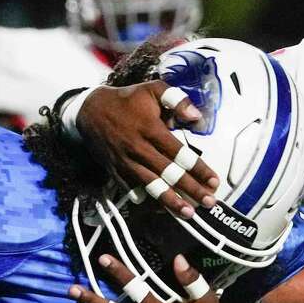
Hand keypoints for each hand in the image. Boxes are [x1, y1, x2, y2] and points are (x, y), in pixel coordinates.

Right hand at [76, 82, 219, 217]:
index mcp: (150, 129)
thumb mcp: (152, 89)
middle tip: (209, 202)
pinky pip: (134, 190)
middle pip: (169, 173)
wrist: (89, 111)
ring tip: (188, 213)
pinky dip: (148, 201)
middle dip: (191, 190)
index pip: (179, 153)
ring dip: (171, 201)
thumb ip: (176, 100)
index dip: (198, 169)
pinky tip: (163, 210)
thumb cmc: (126, 100)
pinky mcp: (116, 172)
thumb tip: (196, 117)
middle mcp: (138, 149)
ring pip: (151, 186)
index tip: (214, 181)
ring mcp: (126, 163)